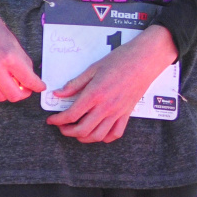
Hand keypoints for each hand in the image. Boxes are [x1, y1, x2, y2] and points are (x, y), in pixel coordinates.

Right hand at [0, 3, 45, 101]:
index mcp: (10, 56)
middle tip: (28, 87)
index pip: (28, 80)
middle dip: (24, 93)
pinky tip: (1, 79)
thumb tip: (29, 75)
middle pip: (15, 95)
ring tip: (13, 83)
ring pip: (1, 96)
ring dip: (10, 92)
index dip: (38, 86)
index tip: (41, 87)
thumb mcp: (14, 40)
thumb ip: (22, 59)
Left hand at [46, 25, 177, 143]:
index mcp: (95, 94)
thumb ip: (75, 84)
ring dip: (83, 137)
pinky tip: (98, 132)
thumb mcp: (94, 68)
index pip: (72, 115)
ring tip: (77, 131)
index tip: (52, 119)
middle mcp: (106, 107)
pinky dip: (105, 137)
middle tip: (61, 127)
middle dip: (67, 131)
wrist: (145, 60)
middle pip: (82, 129)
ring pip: (98, 135)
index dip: (58, 120)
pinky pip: (116, 133)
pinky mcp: (127, 113)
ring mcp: (117, 112)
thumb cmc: (120, 59)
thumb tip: (58, 93)